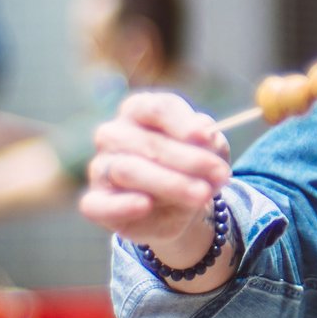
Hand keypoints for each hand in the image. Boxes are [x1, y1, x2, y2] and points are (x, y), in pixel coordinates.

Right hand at [79, 91, 233, 261]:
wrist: (181, 207)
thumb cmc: (192, 168)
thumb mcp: (209, 152)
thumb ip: (209, 142)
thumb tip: (206, 134)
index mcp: (138, 111)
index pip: (156, 109)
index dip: (182, 122)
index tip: (207, 137)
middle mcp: (114, 134)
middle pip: (147, 143)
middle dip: (188, 160)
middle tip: (220, 175)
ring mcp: (101, 168)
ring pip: (128, 170)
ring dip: (170, 183)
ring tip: (202, 194)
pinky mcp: (96, 202)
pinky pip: (98, 204)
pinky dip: (121, 205)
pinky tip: (145, 205)